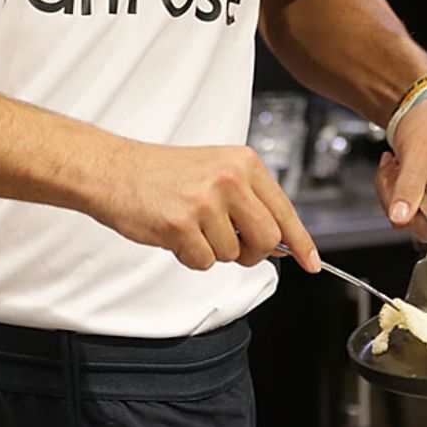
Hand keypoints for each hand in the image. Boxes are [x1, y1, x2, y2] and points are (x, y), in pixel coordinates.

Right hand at [93, 140, 320, 273]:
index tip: (312, 263)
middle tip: (232, 245)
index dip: (301, 242)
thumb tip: (282, 243)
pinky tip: (175, 234)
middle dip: (252, 252)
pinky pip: (203, 262)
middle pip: (266, 239)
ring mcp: (205, 201)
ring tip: (190, 226)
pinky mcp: (180, 225)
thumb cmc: (164, 174)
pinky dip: (190, 257)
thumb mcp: (216, 171)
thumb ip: (250, 202)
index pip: (284, 210)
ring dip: (212, 251)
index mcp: (243, 162)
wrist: (115, 170)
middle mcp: (229, 178)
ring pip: (232, 254)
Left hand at [374, 101, 426, 243]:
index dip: (408, 210)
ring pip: (407, 214)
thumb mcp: (417, 154)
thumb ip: (408, 189)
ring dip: (393, 188)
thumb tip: (400, 218)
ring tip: (398, 164)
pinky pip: (406, 203)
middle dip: (396, 195)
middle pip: (416, 224)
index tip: (400, 184)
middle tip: (396, 169)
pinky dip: (395, 185)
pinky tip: (399, 167)